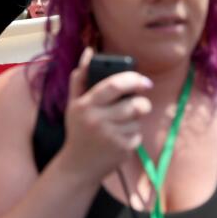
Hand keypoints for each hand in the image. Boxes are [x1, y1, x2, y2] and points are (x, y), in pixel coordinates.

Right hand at [61, 47, 153, 182]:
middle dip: (142, 102)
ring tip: (123, 122)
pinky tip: (120, 137)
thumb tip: (89, 51)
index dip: (132, 79)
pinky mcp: (122, 150)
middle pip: (134, 104)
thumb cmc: (78, 129)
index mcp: (86, 105)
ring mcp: (111, 136)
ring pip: (137, 120)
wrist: (78, 165)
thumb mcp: (73, 103)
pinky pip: (137, 134)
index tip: (143, 81)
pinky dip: (132, 134)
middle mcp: (98, 120)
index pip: (114, 85)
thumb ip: (80, 77)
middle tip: (140, 102)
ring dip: (135, 119)